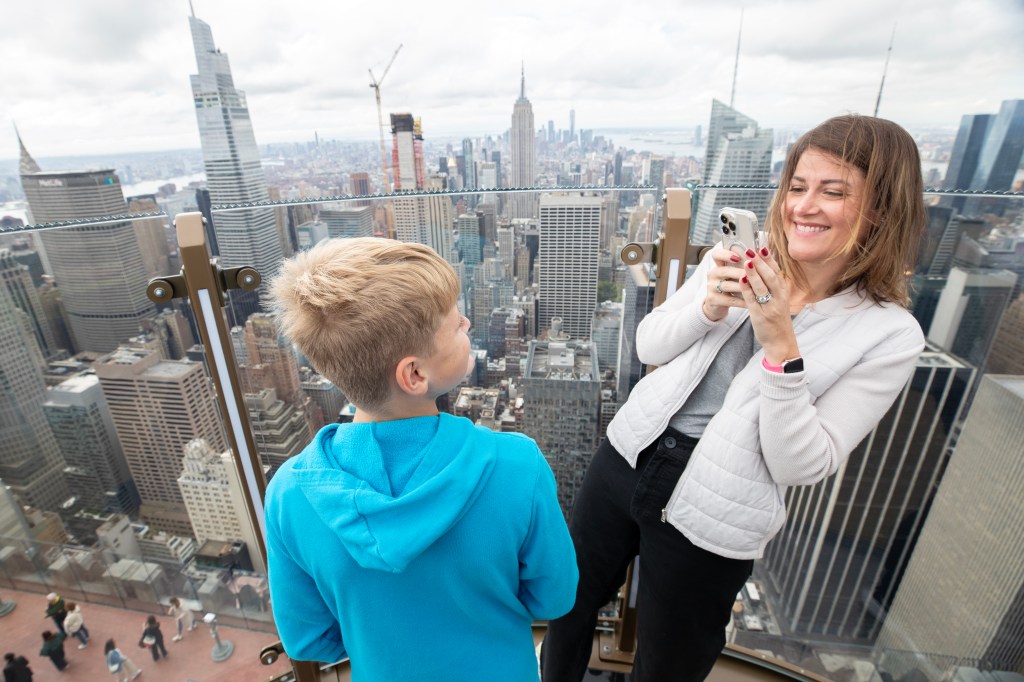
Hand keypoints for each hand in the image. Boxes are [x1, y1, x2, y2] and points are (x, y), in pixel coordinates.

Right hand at [703, 247, 747, 320]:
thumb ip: (746, 265)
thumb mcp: (736, 274)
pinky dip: (741, 301)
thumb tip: (764, 253)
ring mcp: (711, 287)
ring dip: (741, 287)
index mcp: (719, 264)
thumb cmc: (733, 285)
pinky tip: (751, 302)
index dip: (726, 254)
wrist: (719, 304)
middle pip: (723, 270)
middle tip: (751, 275)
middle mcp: (713, 274)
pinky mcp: (712, 299)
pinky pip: (729, 300)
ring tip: (754, 288)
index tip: (738, 258)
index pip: (717, 254)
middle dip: (739, 272)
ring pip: (727, 286)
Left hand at [737, 247, 800, 361]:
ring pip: (763, 287)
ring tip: (746, 261)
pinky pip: (753, 300)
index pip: (777, 272)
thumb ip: (772, 286)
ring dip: (754, 273)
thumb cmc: (777, 319)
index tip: (761, 247)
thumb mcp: (778, 300)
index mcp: (783, 293)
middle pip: (771, 277)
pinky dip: (747, 289)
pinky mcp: (760, 316)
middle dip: (760, 262)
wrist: (781, 342)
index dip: (769, 259)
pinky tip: (741, 280)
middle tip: (751, 250)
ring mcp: (770, 307)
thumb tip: (762, 268)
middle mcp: (779, 299)